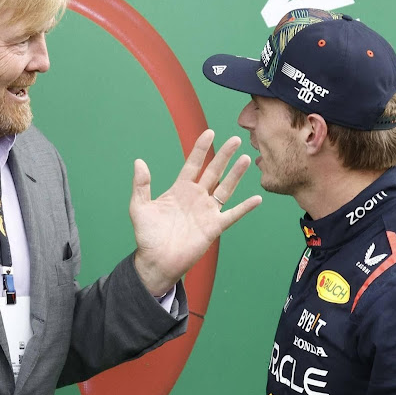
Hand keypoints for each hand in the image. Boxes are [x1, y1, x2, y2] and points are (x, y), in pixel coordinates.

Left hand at [131, 130, 261, 295]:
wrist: (157, 261)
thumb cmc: (147, 236)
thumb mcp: (139, 207)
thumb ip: (141, 185)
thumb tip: (139, 162)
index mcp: (179, 190)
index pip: (193, 164)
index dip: (200, 149)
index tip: (209, 133)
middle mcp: (196, 197)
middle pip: (213, 172)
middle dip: (224, 155)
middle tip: (235, 139)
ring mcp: (206, 211)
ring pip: (225, 188)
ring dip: (236, 174)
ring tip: (246, 159)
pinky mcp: (214, 227)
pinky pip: (233, 214)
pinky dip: (245, 207)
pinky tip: (257, 198)